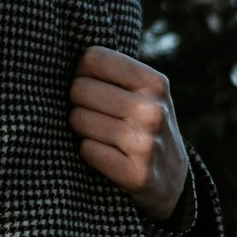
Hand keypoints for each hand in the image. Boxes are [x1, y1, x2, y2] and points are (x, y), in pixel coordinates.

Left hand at [69, 45, 188, 222]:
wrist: (173, 180)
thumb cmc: (145, 123)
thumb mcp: (145, 91)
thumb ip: (115, 71)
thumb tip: (62, 57)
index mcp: (154, 82)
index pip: (93, 57)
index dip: (83, 71)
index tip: (91, 84)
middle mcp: (153, 111)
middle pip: (80, 89)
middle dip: (78, 102)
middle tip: (93, 113)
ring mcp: (146, 144)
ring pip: (79, 119)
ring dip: (80, 128)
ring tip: (99, 133)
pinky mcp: (136, 175)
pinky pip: (86, 150)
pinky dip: (88, 151)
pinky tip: (105, 154)